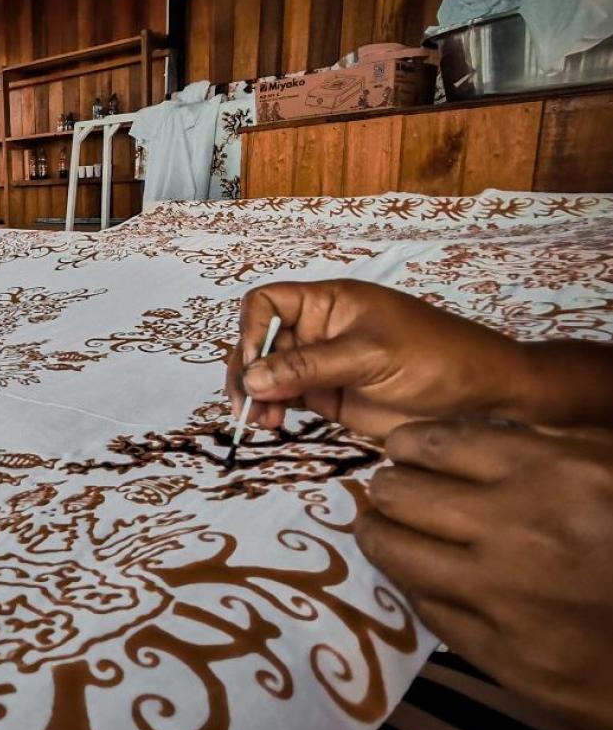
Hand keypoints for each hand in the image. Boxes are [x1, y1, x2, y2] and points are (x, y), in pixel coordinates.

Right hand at [226, 280, 526, 438]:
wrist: (483, 398)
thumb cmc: (437, 358)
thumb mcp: (370, 356)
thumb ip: (309, 367)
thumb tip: (251, 379)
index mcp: (328, 303)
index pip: (267, 303)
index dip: (251, 329)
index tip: (253, 364)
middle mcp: (317, 331)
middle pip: (258, 342)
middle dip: (246, 371)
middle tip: (246, 406)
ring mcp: (320, 366)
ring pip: (266, 375)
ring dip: (254, 396)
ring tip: (262, 422)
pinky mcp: (328, 397)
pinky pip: (285, 400)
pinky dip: (271, 411)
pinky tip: (274, 426)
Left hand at [358, 420, 612, 729]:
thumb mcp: (610, 468)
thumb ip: (549, 446)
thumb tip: (475, 439)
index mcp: (551, 473)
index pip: (436, 444)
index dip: (407, 445)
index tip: (400, 452)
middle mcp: (515, 530)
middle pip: (401, 495)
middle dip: (387, 489)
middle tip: (387, 492)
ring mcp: (502, 596)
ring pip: (396, 553)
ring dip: (380, 535)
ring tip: (378, 528)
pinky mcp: (500, 654)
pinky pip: (428, 610)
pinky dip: (418, 589)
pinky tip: (422, 580)